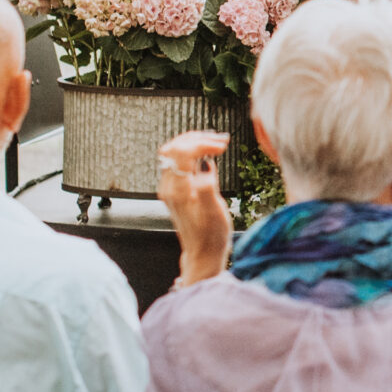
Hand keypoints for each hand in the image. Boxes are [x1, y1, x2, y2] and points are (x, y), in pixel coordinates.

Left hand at [157, 130, 234, 286]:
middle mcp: (169, 186)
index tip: (222, 146)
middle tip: (221, 141)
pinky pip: (179, 161)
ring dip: (195, 142)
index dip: (202, 143)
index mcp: (177, 189)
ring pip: (175, 152)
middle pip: (175, 147)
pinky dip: (193, 151)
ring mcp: (171, 187)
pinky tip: (209, 154)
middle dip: (198, 138)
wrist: (203, 253)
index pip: (182, 152)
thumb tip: (205, 166)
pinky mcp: (176, 189)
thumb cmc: (211, 236)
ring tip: (217, 143)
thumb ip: (208, 188)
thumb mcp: (214, 213)